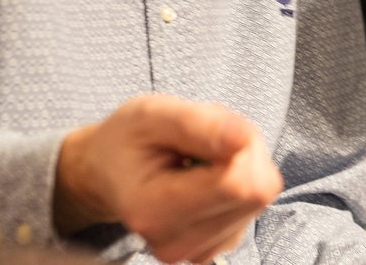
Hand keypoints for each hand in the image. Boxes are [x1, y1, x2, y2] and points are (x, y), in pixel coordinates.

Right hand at [53, 94, 281, 263]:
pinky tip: (205, 175)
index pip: (236, 183)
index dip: (239, 144)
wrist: (107, 171)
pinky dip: (237, 183)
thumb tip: (244, 138)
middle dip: (243, 152)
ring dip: (239, 165)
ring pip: (258, 199)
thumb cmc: (128, 139)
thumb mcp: (150, 114)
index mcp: (152, 210)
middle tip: (204, 138)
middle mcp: (173, 242)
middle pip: (256, 192)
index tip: (208, 127)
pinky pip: (252, 209)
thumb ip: (198, 124)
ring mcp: (194, 251)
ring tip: (199, 156)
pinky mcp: (212, 249)